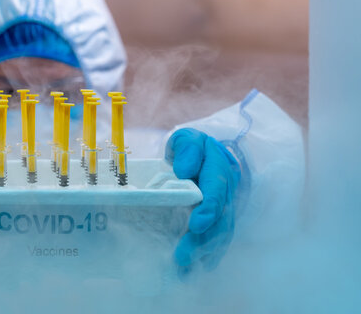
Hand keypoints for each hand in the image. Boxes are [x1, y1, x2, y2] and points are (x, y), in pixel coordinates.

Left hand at [165, 128, 240, 276]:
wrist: (202, 157)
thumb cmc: (190, 149)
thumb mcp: (186, 139)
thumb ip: (187, 148)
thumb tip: (184, 170)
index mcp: (220, 168)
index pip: (217, 189)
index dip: (209, 209)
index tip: (195, 225)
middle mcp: (228, 191)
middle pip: (220, 218)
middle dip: (203, 239)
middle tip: (182, 256)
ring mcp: (226, 207)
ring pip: (221, 233)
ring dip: (204, 253)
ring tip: (183, 269)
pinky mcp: (220, 221)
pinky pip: (217, 240)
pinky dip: (207, 257)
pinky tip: (192, 271)